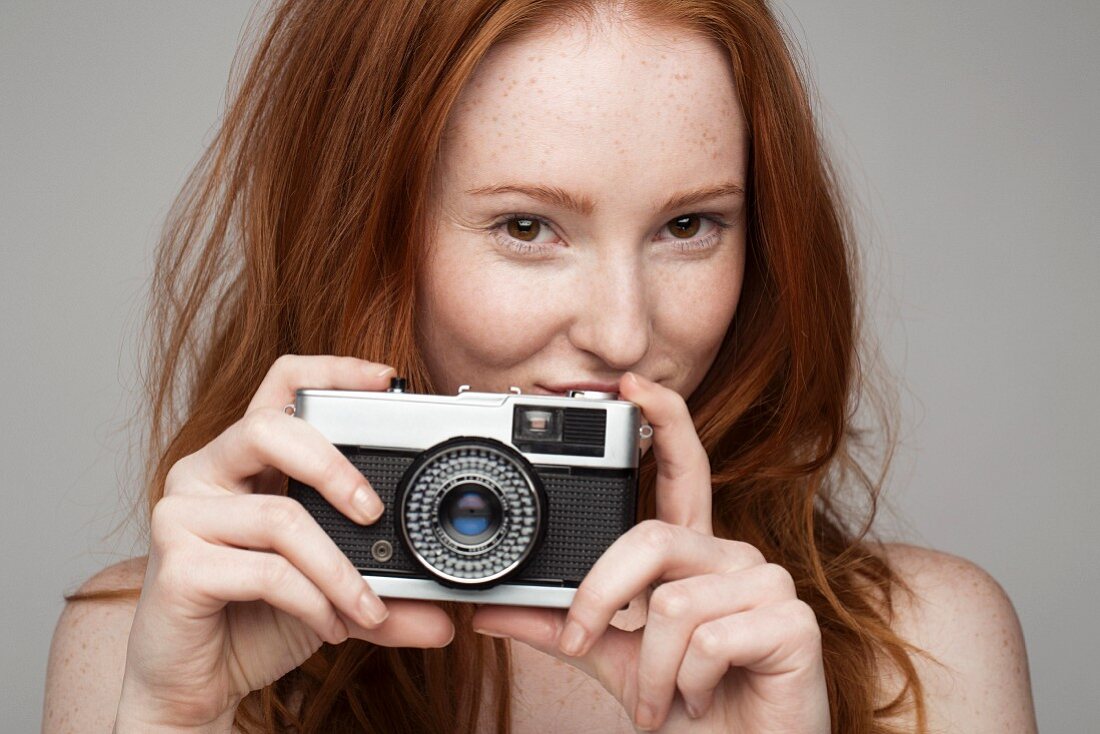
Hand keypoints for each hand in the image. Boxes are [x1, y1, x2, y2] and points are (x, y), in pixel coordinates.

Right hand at [118, 356, 454, 730]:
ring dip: (339, 569)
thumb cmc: (256, 617)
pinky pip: (265, 572)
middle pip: (271, 428)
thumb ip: (381, 592)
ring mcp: (183, 514)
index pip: (282, 385)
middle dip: (335, 468)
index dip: (332, 370)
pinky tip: (329, 627)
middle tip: (373, 512)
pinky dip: (312, 602)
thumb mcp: (330, 593)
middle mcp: (207, 472)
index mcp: (245, 459)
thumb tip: (444, 619)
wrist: (198, 683)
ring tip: (367, 609)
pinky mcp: (176, 565)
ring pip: (281, 516)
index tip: (388, 379)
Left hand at [472, 372, 829, 731]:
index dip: (665, 420)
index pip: (682, 470)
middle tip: (585, 645)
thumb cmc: (688, 706)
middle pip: (652, 538)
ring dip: (651, 672)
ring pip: (672, 604)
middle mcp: (732, 555)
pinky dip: (685, 685)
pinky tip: (704, 698)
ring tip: (668, 698)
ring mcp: (766, 585)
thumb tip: (490, 610)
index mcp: (693, 555)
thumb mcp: (615, 662)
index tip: (631, 384)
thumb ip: (563, 628)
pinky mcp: (792, 623)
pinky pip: (707, 641)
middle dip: (603, 598)